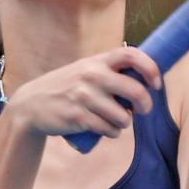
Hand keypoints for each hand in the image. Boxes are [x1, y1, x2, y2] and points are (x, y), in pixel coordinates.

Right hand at [6, 47, 162, 139]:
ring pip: (124, 118)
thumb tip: (144, 82)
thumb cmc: (66, 88)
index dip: (151, 69)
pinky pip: (109, 130)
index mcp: (97, 61)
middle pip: (136, 91)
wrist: (31, 105)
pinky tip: (102, 128)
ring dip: (123, 124)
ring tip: (112, 120)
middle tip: (142, 111)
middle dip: (145, 105)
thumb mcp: (85, 71)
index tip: (156, 83)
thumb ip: (110, 72)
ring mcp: (85, 96)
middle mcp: (92, 76)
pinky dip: (111, 133)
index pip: (132, 56)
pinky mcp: (79, 117)